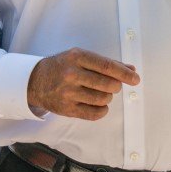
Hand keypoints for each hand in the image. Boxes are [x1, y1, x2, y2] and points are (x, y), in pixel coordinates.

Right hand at [25, 48, 140, 119]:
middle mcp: (72, 74)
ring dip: (108, 97)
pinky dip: (102, 110)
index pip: (107, 66)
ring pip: (103, 99)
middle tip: (113, 85)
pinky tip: (99, 105)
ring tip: (102, 93)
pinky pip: (95, 114)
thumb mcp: (81, 57)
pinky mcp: (67, 109)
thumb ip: (107, 63)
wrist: (35, 81)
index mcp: (77, 57)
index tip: (135, 79)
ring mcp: (68, 93)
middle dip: (116, 86)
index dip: (125, 74)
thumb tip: (131, 69)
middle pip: (108, 84)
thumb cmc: (63, 66)